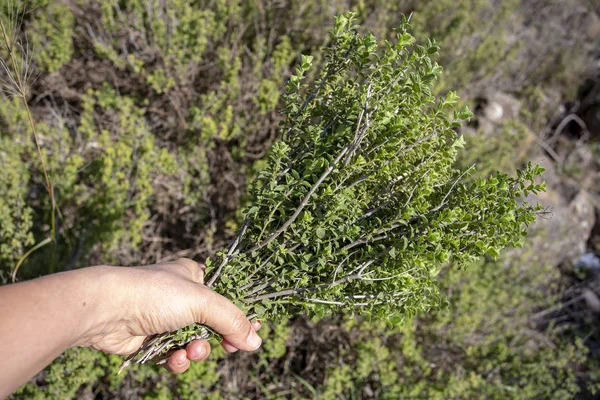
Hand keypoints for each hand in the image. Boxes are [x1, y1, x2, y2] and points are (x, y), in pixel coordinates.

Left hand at [78, 258, 261, 372]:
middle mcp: (181, 296)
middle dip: (217, 338)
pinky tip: (175, 359)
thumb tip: (256, 341)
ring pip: (195, 342)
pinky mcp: (152, 340)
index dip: (240, 314)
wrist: (106, 310)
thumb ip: (232, 320)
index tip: (253, 329)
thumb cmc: (155, 294)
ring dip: (197, 351)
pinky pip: (175, 355)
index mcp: (194, 276)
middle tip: (227, 347)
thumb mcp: (202, 302)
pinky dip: (178, 360)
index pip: (227, 295)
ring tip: (191, 351)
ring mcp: (165, 319)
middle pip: (213, 323)